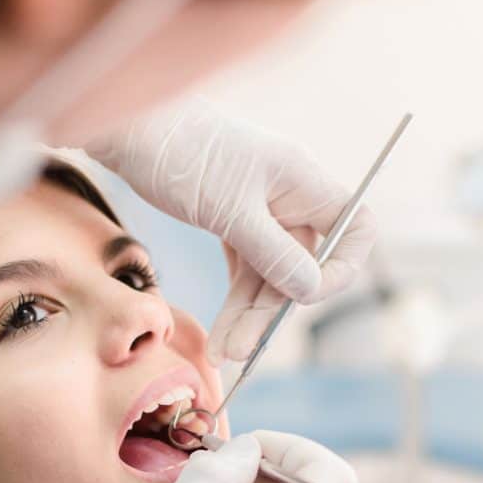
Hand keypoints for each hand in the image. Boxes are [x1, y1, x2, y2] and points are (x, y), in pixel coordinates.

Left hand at [86, 98, 376, 364]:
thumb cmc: (182, 153)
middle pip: (302, 265)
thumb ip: (273, 252)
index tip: (306, 295)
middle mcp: (288, 196)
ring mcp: (260, 209)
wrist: (127, 129)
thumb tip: (311, 289)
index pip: (355, 228)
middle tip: (242, 349)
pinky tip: (222, 332)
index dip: (342, 267)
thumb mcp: (229, 209)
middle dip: (272, 309)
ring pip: (268, 274)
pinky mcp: (231, 219)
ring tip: (223, 353)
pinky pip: (245, 268)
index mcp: (302, 180)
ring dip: (248, 314)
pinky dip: (234, 299)